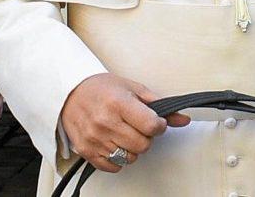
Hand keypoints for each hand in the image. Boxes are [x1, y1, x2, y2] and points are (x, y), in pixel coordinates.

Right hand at [59, 73, 189, 172]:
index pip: (151, 126)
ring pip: (129, 157)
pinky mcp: (86, 151)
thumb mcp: (134, 88)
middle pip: (142, 145)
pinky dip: (119, 159)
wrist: (71, 93)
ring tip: (126, 133)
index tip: (156, 122)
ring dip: (133, 148)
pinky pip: (113, 166)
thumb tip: (183, 119)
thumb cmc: (103, 88)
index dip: (160, 126)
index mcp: (119, 103)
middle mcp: (105, 122)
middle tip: (140, 127)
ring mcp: (94, 138)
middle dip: (147, 137)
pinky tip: (116, 143)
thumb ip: (160, 105)